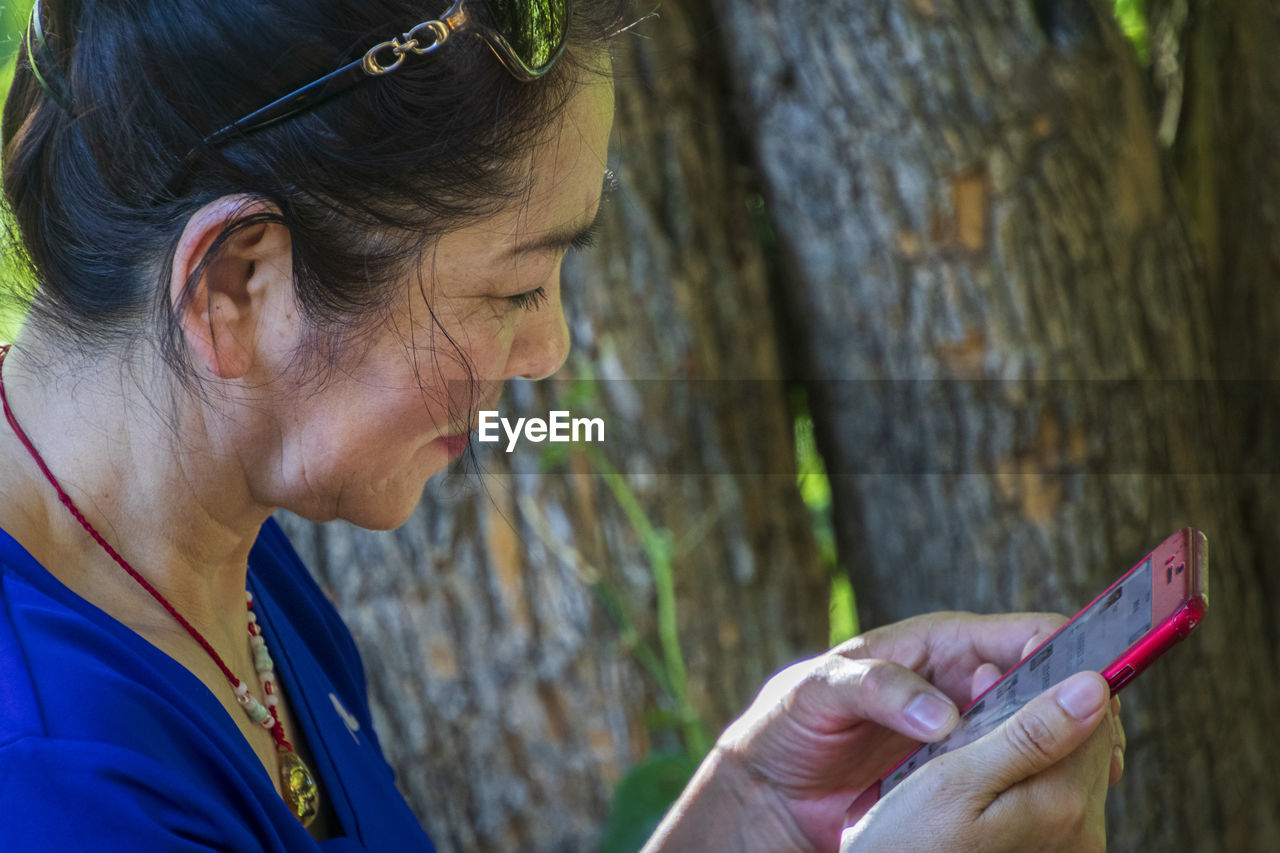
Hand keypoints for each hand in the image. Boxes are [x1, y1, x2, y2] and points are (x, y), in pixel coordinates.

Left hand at [699, 611, 1124, 850]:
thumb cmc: (789, 719)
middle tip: (1102, 744)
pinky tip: (1057, 806)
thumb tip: (943, 716)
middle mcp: (961, 686)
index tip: (1087, 681)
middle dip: (1080, 707)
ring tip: (1093, 777)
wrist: (768, 786)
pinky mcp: (959, 779)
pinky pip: (1011, 777)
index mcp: (937, 645)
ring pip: (1038, 734)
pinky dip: (1037, 786)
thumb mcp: (820, 689)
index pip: (1021, 633)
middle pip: (1045, 685)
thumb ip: (877, 688)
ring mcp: (966, 735)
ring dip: (1067, 751)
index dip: (1063, 650)